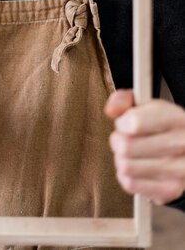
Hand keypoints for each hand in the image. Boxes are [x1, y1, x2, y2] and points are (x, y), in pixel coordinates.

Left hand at [105, 89, 184, 204]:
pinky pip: (130, 184)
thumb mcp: (143, 103)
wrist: (183, 147)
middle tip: (124, 139)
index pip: (135, 122)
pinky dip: (126, 176)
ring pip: (126, 166)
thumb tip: (111, 110)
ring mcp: (179, 169)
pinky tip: (135, 167)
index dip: (122, 123)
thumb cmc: (157, 123)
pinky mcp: (171, 190)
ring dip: (121, 159)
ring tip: (129, 153)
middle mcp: (182, 143)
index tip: (125, 123)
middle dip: (118, 141)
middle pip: (127, 147)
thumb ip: (123, 100)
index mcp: (176, 117)